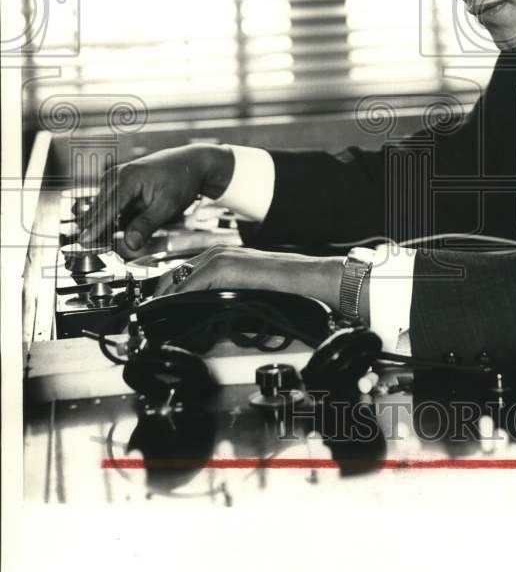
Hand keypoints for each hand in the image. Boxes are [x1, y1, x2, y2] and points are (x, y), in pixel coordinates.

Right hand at [79, 143, 234, 257]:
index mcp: (128, 178)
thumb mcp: (168, 205)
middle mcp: (117, 176)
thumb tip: (130, 244)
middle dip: (94, 230)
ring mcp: (116, 179)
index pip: (107, 208)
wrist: (191, 164)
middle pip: (98, 209)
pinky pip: (109, 207)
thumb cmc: (182, 180)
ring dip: (100, 226)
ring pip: (101, 209)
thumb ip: (147, 224)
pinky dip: (109, 220)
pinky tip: (110, 234)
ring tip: (99, 245)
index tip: (84, 243)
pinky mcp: (119, 186)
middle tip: (90, 251)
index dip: (95, 228)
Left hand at [154, 244, 345, 313]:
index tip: (156, 312)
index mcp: (223, 257)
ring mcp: (223, 257)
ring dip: (165, 298)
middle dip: (160, 296)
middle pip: (174, 274)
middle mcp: (220, 252)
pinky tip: (171, 310)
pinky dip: (178, 298)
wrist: (312, 279)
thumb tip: (201, 316)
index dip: (166, 293)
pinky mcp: (227, 267)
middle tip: (149, 318)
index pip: (183, 274)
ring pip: (180, 278)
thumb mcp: (247, 293)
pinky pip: (193, 284)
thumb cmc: (288, 288)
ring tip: (153, 318)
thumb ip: (224, 297)